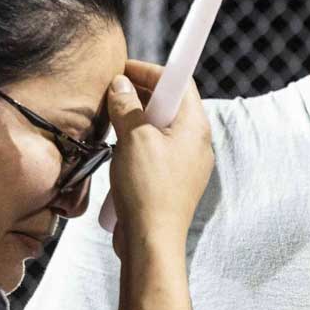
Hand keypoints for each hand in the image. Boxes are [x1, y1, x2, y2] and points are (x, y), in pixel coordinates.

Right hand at [105, 63, 213, 259]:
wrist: (151, 240)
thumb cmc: (147, 189)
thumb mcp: (133, 138)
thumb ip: (127, 107)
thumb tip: (121, 85)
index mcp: (195, 126)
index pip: (180, 82)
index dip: (152, 71)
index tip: (125, 69)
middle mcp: (196, 142)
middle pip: (171, 104)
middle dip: (141, 94)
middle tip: (113, 91)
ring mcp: (186, 163)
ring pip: (161, 128)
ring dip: (137, 119)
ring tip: (112, 118)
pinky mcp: (173, 181)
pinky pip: (156, 150)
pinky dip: (138, 142)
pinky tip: (118, 147)